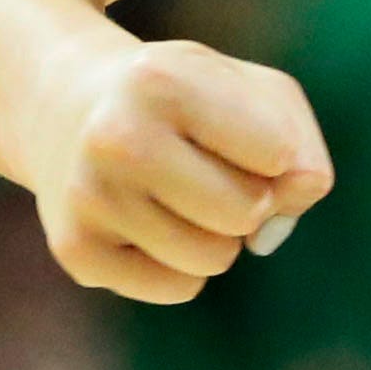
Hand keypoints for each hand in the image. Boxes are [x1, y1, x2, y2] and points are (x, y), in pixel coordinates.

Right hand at [32, 36, 334, 303]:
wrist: (70, 111)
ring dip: (217, 235)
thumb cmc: (189, 103)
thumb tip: (271, 231)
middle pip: (246, 213)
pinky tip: (146, 221)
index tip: (236, 129)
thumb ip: (300, 149)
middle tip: (205, 167)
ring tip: (174, 191)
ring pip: (215, 259)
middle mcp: (116, 137)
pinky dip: (182, 265)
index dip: (276, 150)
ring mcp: (89, 197)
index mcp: (164, 81)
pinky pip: (179, 288)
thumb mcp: (254, 92)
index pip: (278, 153)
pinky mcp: (76, 251)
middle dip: (249, 198)